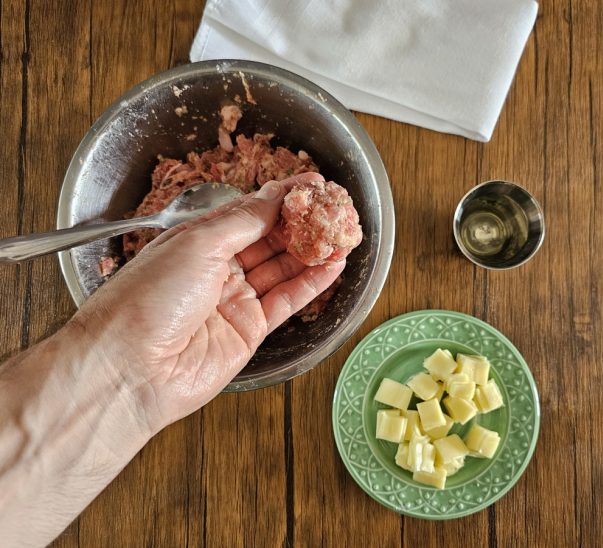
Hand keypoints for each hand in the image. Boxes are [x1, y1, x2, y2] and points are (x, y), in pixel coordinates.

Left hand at [72, 172, 343, 431]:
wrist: (131, 367)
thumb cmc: (150, 297)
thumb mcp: (198, 242)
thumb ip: (244, 221)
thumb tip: (275, 198)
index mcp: (198, 241)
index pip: (249, 212)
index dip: (282, 197)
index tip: (313, 184)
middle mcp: (218, 268)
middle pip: (270, 240)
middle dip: (303, 224)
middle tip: (334, 210)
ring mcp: (235, 300)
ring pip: (283, 270)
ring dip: (312, 252)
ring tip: (342, 234)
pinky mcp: (249, 331)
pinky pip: (287, 302)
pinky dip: (312, 284)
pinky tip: (333, 267)